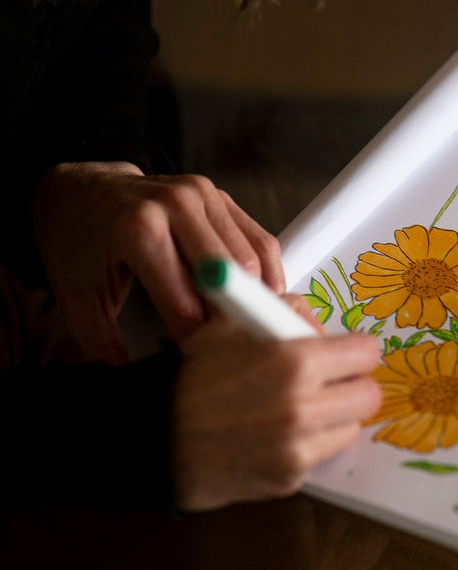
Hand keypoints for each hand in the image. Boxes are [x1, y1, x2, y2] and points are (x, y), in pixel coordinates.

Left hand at [30, 161, 284, 363]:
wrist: (80, 190)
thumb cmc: (79, 241)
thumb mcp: (77, 296)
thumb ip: (101, 342)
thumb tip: (127, 380)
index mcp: (139, 231)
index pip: (185, 303)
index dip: (195, 340)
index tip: (200, 362)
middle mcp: (176, 206)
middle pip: (228, 280)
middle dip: (230, 321)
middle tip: (227, 350)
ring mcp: (204, 197)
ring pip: (252, 261)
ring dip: (256, 299)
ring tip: (248, 327)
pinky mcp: (222, 197)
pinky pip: (261, 241)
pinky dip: (267, 274)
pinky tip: (261, 298)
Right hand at [172, 301, 381, 510]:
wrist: (151, 437)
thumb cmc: (191, 376)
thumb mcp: (231, 323)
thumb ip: (283, 312)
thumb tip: (319, 325)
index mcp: (295, 361)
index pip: (367, 353)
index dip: (354, 351)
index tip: (343, 355)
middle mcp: (303, 407)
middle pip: (369, 395)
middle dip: (351, 385)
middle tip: (328, 384)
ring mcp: (297, 448)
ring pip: (351, 428)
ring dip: (334, 418)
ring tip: (299, 411)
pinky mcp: (289, 479)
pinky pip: (321, 456)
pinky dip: (307, 446)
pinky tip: (276, 436)